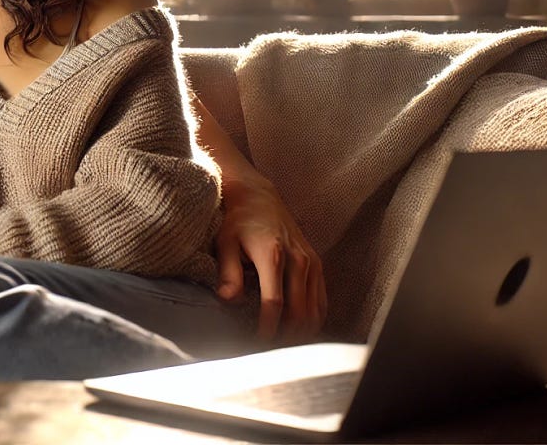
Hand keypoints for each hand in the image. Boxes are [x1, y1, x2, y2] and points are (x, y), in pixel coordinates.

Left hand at [215, 174, 326, 342]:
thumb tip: (228, 300)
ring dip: (302, 332)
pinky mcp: (317, 265)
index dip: (267, 328)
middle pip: (300, 312)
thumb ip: (228, 273)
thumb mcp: (225, 243)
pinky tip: (300, 330)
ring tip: (284, 346)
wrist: (258, 197)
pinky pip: (321, 300)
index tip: (258, 343)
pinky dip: (313, 318)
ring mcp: (311, 263)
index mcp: (274, 256)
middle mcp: (299, 260)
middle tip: (270, 351)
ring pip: (315, 310)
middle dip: (286, 336)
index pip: (274, 303)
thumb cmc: (237, 221)